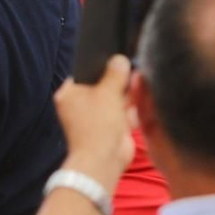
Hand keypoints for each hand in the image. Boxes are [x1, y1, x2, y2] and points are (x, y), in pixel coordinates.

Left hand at [54, 55, 134, 193]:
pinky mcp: (112, 127)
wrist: (104, 159)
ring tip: (141, 75)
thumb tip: (119, 59)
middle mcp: (80, 104)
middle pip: (102, 85)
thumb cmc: (98, 122)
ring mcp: (97, 117)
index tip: (116, 56)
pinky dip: (132, 105)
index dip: (100, 65)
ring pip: (115, 98)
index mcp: (69, 94)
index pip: (84, 73)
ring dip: (128, 90)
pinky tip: (144, 91)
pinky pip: (123, 111)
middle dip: (118, 78)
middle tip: (132, 63)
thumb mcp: (107, 93)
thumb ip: (114, 75)